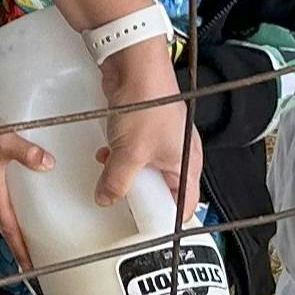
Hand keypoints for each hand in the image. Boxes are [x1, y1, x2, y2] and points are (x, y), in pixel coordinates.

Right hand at [0, 104, 56, 267]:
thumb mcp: (4, 141)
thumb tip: (48, 164)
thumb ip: (27, 153)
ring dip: (13, 215)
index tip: (29, 269)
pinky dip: (6, 199)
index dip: (20, 250)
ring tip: (32, 220)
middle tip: (39, 245)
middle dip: (20, 235)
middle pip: (5, 221)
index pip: (9, 230)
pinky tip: (18, 191)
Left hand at [94, 39, 204, 219]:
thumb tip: (107, 198)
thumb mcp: (130, 153)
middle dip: (140, 196)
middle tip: (123, 204)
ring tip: (110, 176)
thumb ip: (116, 182)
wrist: (134, 65)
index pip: (184, 206)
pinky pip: (134, 153)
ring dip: (125, 175)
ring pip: (145, 171)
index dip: (165, 220)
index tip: (144, 229)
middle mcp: (179, 154)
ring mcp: (162, 140)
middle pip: (162, 189)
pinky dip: (119, 156)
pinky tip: (106, 154)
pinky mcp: (145, 128)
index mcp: (188, 164)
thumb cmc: (147, 103)